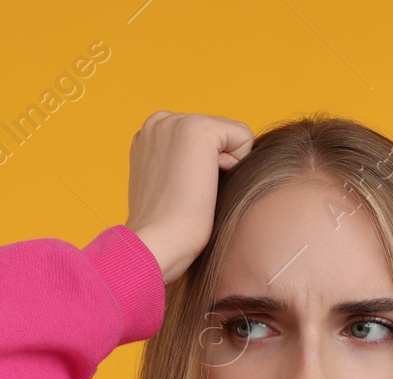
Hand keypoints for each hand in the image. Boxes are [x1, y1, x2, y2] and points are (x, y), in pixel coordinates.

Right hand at [125, 111, 254, 283]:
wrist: (159, 243)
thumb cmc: (165, 229)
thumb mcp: (167, 186)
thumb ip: (181, 164)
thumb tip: (213, 163)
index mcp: (148, 136)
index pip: (202, 141)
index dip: (202, 170)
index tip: (178, 193)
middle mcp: (159, 121)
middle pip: (218, 136)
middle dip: (213, 166)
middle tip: (187, 195)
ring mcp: (176, 121)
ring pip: (231, 136)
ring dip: (224, 167)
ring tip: (195, 190)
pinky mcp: (199, 127)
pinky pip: (244, 136)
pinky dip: (238, 163)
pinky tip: (208, 183)